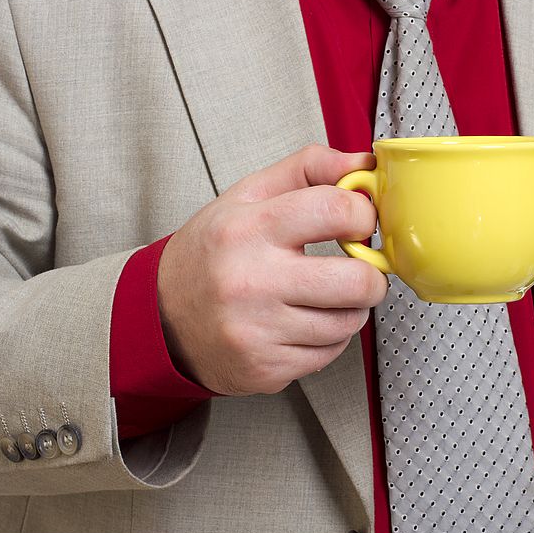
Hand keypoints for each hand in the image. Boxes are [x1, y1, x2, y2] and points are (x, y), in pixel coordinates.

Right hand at [156, 144, 386, 395]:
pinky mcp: (266, 368)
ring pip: (349, 322)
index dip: (364, 215)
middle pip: (357, 281)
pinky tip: (304, 323)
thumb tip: (364, 163)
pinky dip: (329, 338)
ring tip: (324, 296)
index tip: (359, 222)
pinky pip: (331, 353)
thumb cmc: (211, 253)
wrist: (161, 318)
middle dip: (371, 276)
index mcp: (248, 229)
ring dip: (350, 309)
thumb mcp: (247, 196)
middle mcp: (251, 281)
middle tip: (359, 270)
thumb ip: (308, 169)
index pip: (337, 211)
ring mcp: (259, 331)